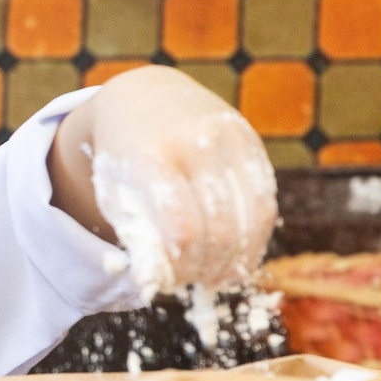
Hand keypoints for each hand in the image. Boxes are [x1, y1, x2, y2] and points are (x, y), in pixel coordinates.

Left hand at [49, 67, 277, 297]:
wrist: (145, 96)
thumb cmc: (125, 158)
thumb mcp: (115, 193)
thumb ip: (134, 236)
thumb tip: (156, 282)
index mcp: (152, 156)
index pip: (182, 230)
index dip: (183, 268)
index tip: (172, 283)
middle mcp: (194, 142)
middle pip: (221, 229)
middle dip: (211, 267)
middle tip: (199, 284)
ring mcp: (228, 138)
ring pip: (253, 218)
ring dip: (238, 259)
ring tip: (219, 277)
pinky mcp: (251, 140)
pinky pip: (265, 201)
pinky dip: (256, 237)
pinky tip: (238, 256)